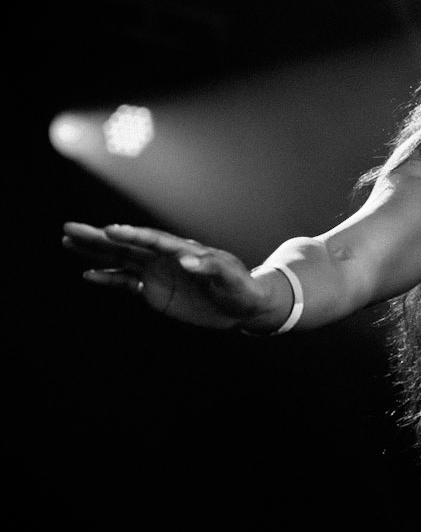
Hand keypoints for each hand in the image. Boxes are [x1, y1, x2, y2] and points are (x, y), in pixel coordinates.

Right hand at [62, 222, 287, 331]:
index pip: (152, 240)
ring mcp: (155, 272)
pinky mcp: (152, 290)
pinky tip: (88, 274)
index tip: (110, 231)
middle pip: (126, 245)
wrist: (241, 304)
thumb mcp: (230, 277)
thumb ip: (211, 268)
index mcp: (182, 250)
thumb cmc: (239, 286)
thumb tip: (189, 261)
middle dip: (98, 237)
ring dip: (94, 252)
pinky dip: (107, 278)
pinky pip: (125, 282)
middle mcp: (163, 257)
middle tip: (69, 227)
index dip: (132, 235)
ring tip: (68, 241)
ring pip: (119, 259)